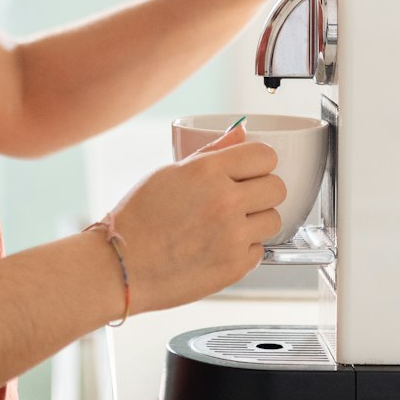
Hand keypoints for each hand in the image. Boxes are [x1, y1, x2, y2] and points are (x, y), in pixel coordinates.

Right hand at [104, 125, 287, 312]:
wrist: (122, 267)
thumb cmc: (138, 219)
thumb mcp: (169, 174)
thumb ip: (210, 154)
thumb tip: (241, 133)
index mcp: (207, 171)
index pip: (265, 155)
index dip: (260, 163)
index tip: (253, 171)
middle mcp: (225, 201)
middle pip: (277, 187)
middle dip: (263, 191)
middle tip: (243, 199)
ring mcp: (232, 235)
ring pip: (274, 220)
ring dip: (257, 222)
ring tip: (229, 226)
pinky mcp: (234, 266)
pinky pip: (260, 251)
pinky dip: (245, 250)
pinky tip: (220, 247)